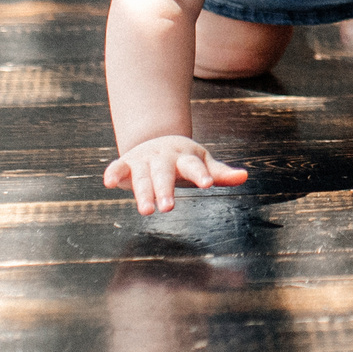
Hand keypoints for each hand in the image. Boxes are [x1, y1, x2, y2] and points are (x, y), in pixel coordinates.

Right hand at [104, 134, 246, 214]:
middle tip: (169, 208)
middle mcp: (164, 157)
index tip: (208, 183)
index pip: (195, 166)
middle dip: (166, 190)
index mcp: (186, 156)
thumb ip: (221, 173)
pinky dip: (113, 173)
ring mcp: (145, 159)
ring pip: (143, 177)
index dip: (201, 174)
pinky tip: (108, 182)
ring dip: (143, 193)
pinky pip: (118, 167)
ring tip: (146, 211)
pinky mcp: (127, 163)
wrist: (157, 139)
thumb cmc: (185, 159)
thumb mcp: (203, 163)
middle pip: (165, 174)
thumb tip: (244, 176)